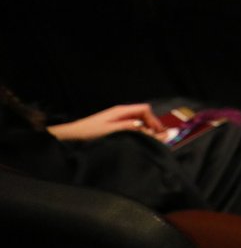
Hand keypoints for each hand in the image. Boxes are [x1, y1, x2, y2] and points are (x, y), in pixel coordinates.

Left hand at [48, 104, 164, 141]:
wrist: (74, 133)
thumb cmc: (90, 131)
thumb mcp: (110, 130)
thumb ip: (128, 127)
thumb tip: (145, 127)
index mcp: (122, 111)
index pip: (144, 109)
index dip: (153, 119)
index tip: (158, 131)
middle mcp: (122, 111)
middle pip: (143, 113)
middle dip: (152, 123)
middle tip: (158, 136)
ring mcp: (118, 115)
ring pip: (138, 117)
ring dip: (146, 126)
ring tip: (150, 137)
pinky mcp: (115, 121)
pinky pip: (132, 122)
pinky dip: (138, 128)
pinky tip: (138, 136)